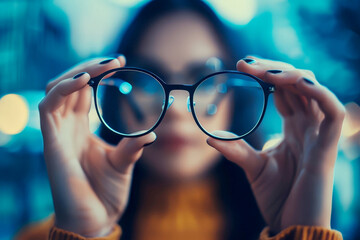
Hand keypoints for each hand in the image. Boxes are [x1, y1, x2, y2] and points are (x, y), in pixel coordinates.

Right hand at [39, 56, 155, 236]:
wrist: (95, 220)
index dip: (97, 73)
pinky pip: (48, 107)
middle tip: (115, 59)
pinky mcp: (51, 143)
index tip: (120, 61)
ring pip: (55, 89)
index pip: (82, 91)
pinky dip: (63, 89)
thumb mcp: (124, 163)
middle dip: (90, 67)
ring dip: (78, 72)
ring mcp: (56, 134)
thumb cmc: (106, 193)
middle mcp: (66, 127)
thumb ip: (133, 145)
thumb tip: (153, 133)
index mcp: (80, 128)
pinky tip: (85, 80)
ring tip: (104, 65)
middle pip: (69, 84)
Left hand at [207, 57, 344, 232]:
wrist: (293, 224)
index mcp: (293, 128)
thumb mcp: (252, 167)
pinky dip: (316, 91)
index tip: (240, 66)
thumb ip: (235, 149)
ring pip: (313, 89)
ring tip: (260, 70)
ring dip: (288, 74)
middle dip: (271, 69)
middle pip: (295, 84)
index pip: (282, 90)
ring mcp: (319, 133)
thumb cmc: (277, 197)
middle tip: (244, 64)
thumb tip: (208, 137)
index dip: (266, 74)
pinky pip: (332, 110)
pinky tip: (292, 82)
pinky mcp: (328, 145)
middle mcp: (308, 125)